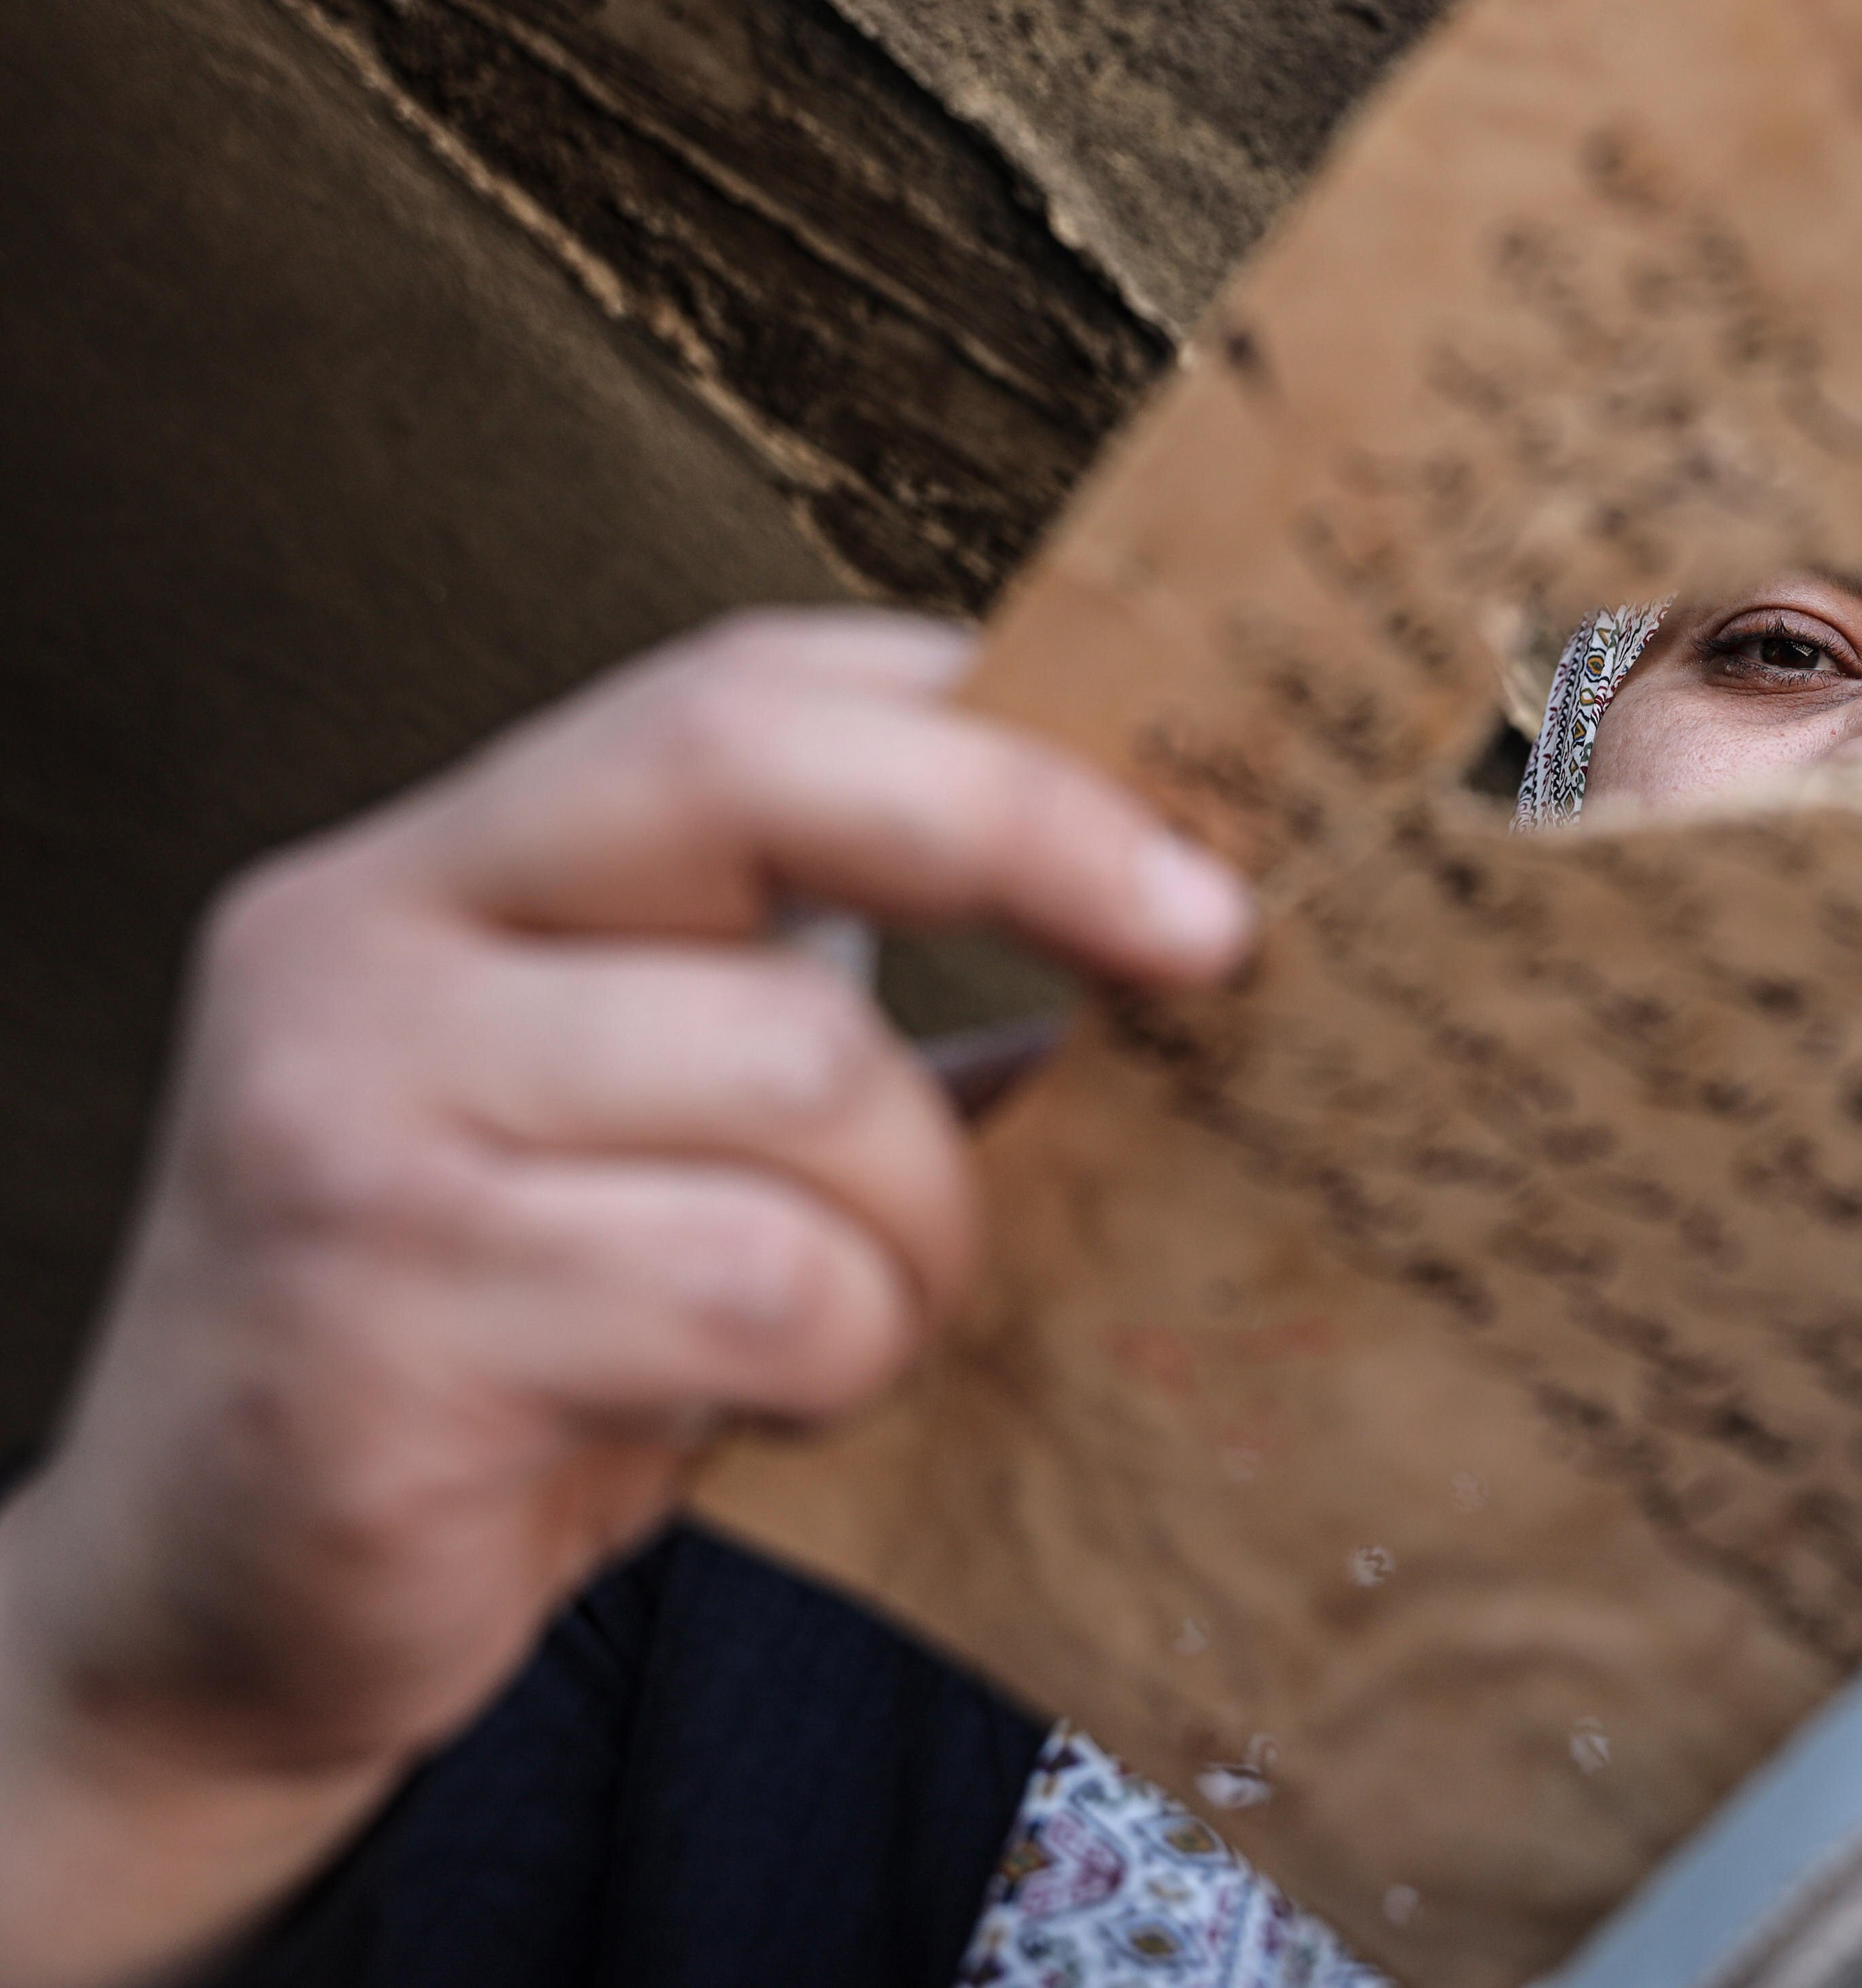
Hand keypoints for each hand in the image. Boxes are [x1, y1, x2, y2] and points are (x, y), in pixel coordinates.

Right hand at [0, 611, 1249, 1987]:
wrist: (221, 1603)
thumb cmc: (510, 1342)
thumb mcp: (663, 1129)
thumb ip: (849, 1018)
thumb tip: (1166, 952)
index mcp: (450, 865)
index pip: (738, 689)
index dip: (992, 723)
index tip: (1192, 819)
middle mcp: (366, 944)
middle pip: (750, 774)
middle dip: (1029, 835)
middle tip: (1209, 947)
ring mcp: (346, 1119)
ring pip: (807, 1066)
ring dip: (928, 1219)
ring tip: (880, 1311)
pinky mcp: (377, 1321)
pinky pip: (754, 1284)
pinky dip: (844, 1349)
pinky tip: (781, 1400)